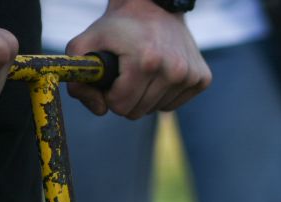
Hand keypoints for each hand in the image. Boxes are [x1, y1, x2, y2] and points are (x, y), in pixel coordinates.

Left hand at [65, 0, 208, 119]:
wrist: (155, 6)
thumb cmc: (119, 26)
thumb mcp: (85, 43)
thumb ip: (78, 79)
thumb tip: (99, 110)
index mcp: (145, 62)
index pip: (120, 105)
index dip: (109, 96)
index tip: (110, 80)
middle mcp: (174, 71)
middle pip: (138, 112)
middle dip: (126, 98)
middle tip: (125, 76)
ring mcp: (191, 76)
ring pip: (156, 110)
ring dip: (144, 96)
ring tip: (142, 71)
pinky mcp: (202, 79)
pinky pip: (173, 105)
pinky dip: (162, 95)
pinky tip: (160, 73)